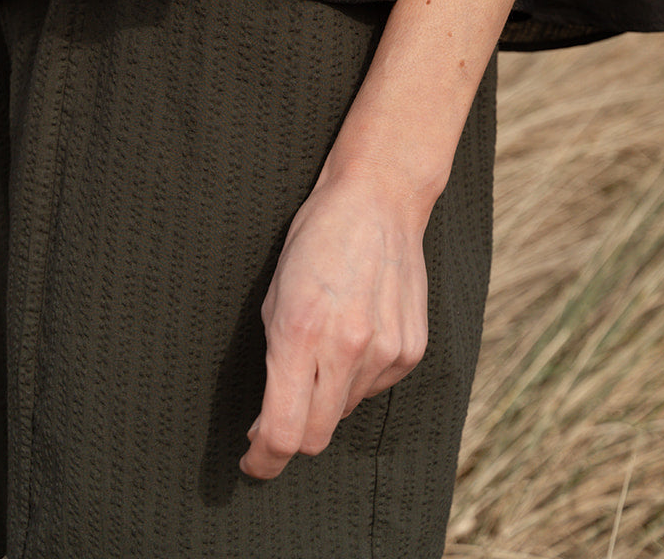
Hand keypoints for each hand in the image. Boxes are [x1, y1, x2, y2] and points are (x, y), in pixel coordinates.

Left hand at [239, 172, 428, 480]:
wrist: (377, 200)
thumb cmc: (314, 241)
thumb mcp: (275, 297)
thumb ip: (275, 362)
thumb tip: (270, 420)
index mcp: (302, 333)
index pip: (283, 432)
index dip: (263, 460)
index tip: (252, 462)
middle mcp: (348, 349)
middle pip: (314, 436)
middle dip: (289, 436)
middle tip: (274, 416)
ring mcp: (386, 351)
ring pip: (344, 413)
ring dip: (325, 398)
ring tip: (323, 347)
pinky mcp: (411, 350)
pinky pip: (374, 389)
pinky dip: (356, 378)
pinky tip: (354, 335)